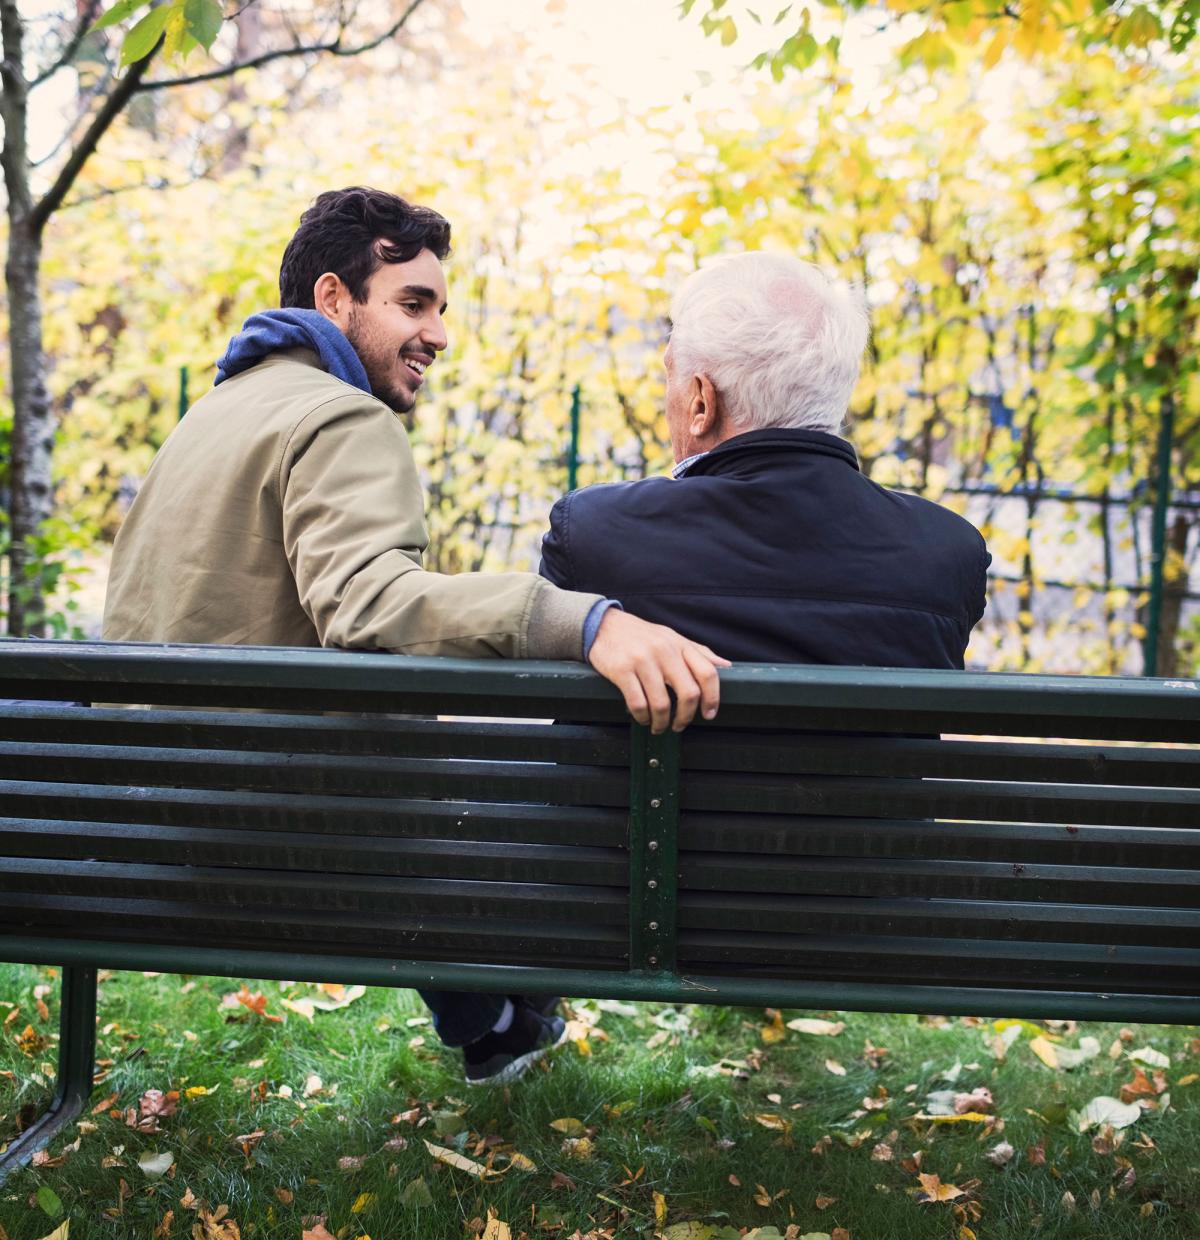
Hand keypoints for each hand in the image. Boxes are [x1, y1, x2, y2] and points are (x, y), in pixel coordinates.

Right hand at [587, 609, 730, 733]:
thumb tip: (725, 665)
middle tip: (679, 725)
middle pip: (688, 693)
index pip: (707, 672)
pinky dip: (642, 717)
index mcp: (679, 645)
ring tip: (658, 726)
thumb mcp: (671, 637)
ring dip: (661, 722)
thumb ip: (698, 652)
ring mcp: (642, 660)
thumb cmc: (641, 635)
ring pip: (661, 703)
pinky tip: (642, 718)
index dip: (712, 698)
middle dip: (686, 716)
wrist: (603, 625)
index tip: (709, 714)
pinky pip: (637, 703)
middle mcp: (664, 651)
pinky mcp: (622, 670)